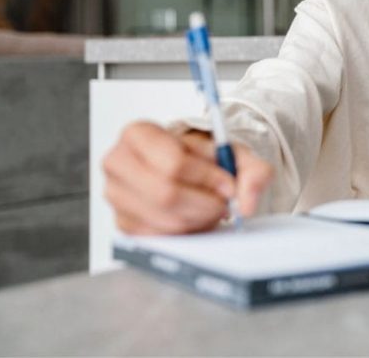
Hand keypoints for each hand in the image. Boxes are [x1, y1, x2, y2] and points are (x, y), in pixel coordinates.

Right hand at [103, 121, 272, 234]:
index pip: (172, 162)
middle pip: (165, 193)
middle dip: (204, 203)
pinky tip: (195, 218)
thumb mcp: (234, 153)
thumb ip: (253, 170)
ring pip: (163, 218)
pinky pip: (158, 236)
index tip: (227, 183)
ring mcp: (115, 195)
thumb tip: (247, 202)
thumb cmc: (204, 157)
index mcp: (138, 134)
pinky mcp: (122, 223)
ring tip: (211, 208)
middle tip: (223, 202)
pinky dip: (185, 231)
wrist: (190, 169)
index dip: (207, 178)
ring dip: (197, 218)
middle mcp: (118, 162)